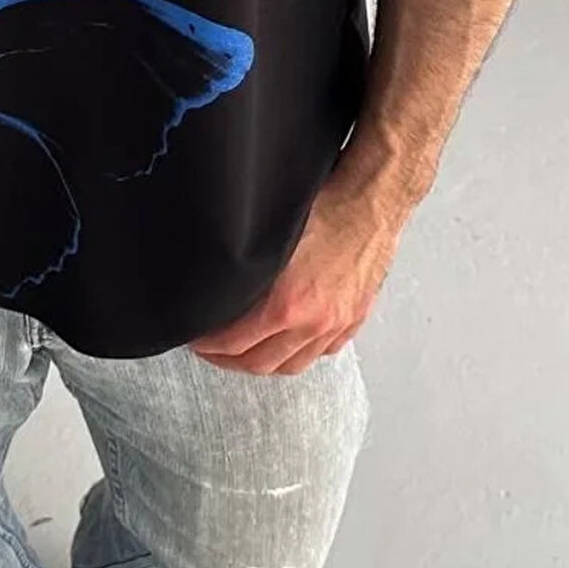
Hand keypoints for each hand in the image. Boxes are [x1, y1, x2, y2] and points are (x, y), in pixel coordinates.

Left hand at [190, 150, 414, 375]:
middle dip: (227, 360)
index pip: (234, 344)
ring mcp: (336, 324)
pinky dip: (299, 353)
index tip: (195, 337)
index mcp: (287, 304)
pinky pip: (321, 352)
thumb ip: (244, 267)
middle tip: (211, 348)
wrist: (373, 202)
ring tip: (244, 351)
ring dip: (263, 362)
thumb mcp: (269, 235)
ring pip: (291, 365)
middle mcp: (313, 322)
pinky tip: (286, 342)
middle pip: (259, 364)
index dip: (207, 345)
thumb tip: (215, 281)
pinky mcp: (353, 319)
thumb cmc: (326, 206)